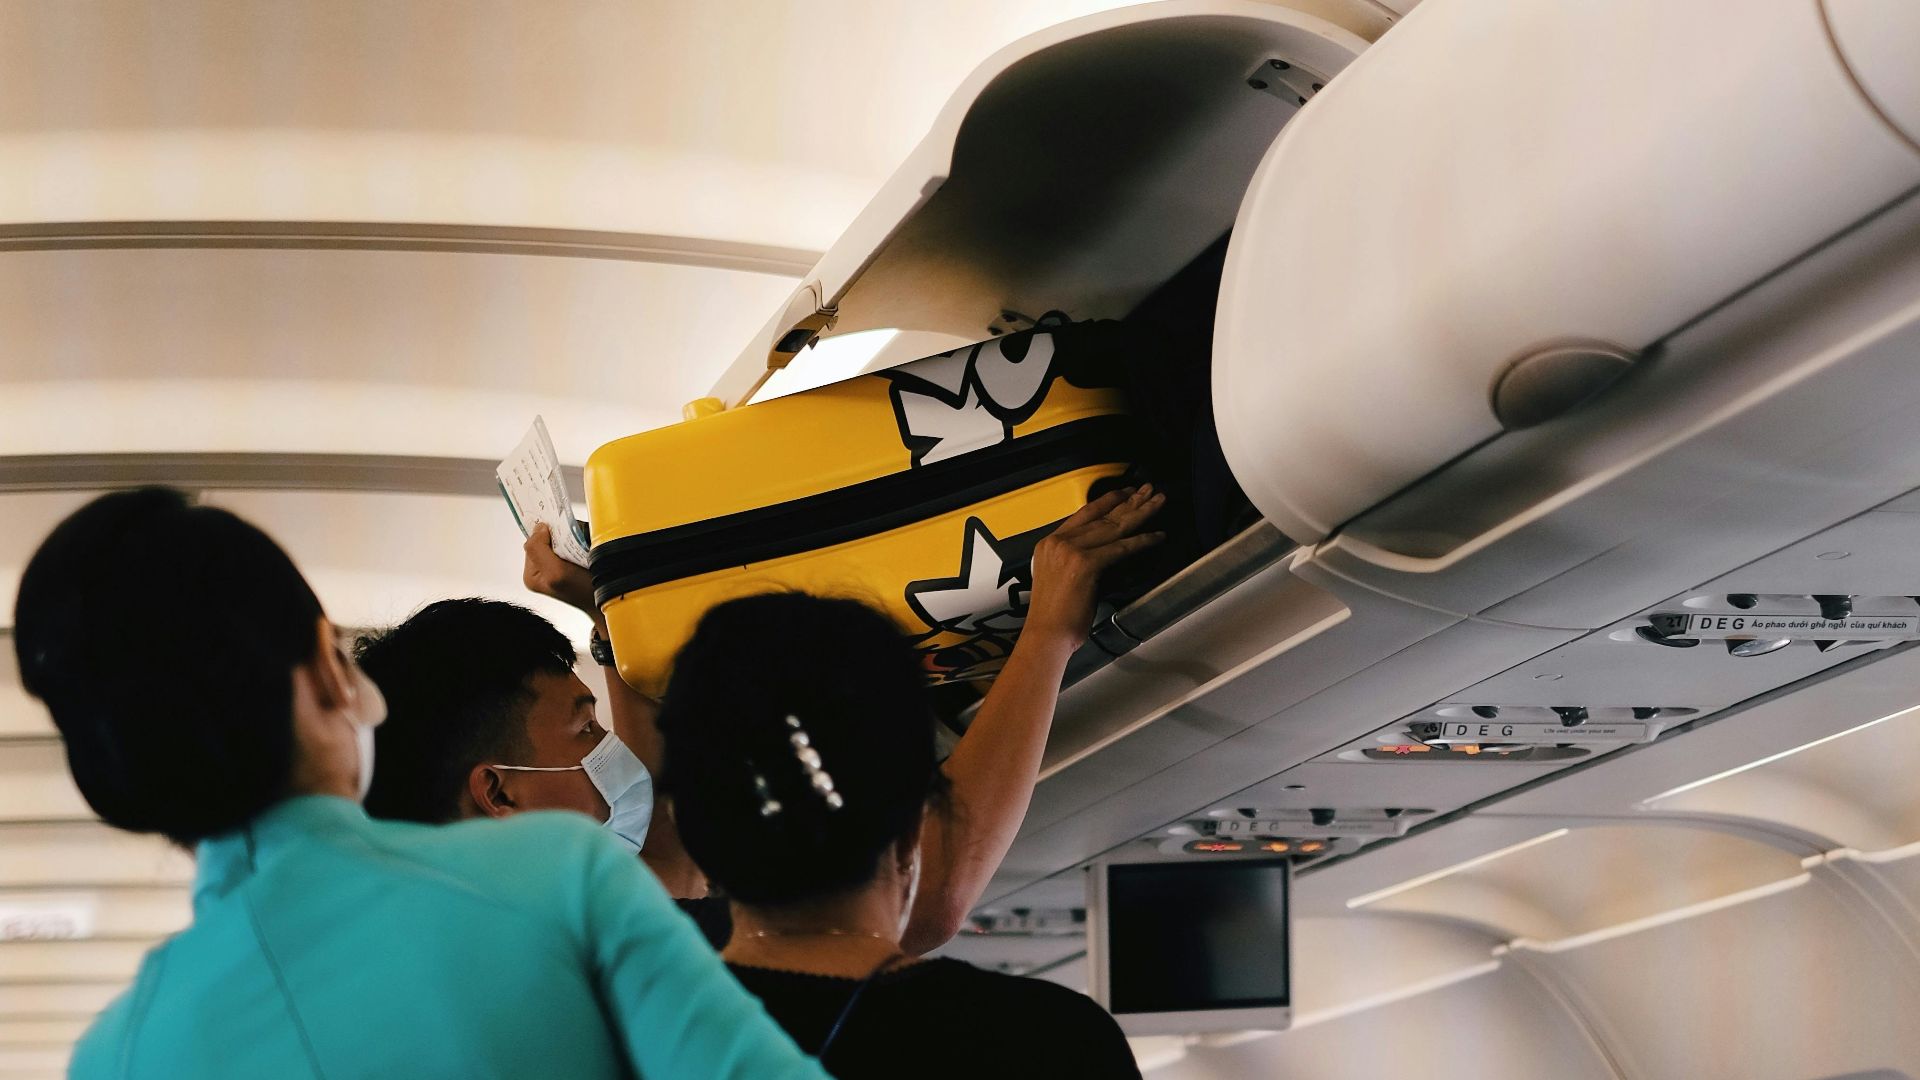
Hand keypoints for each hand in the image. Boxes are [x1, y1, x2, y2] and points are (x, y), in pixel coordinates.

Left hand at [523, 523, 597, 616]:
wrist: (612, 598)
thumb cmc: (586, 592)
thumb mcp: (555, 572)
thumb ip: (538, 549)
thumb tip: (539, 528)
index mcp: (533, 574)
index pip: (533, 541)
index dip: (548, 536)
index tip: (564, 544)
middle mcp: (543, 567)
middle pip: (549, 536)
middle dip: (563, 537)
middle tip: (577, 550)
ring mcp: (559, 562)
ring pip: (563, 534)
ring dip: (576, 537)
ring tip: (585, 552)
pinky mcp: (574, 557)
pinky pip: (575, 537)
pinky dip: (583, 538)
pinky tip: (589, 550)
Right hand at [1022, 485, 1165, 651]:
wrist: (1046, 635)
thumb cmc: (1054, 617)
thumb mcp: (1060, 579)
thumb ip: (1080, 560)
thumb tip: (1109, 552)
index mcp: (1049, 544)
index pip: (1084, 514)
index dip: (1108, 501)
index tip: (1125, 493)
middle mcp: (1058, 542)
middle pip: (1102, 516)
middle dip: (1129, 501)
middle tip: (1149, 491)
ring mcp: (1069, 551)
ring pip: (1114, 527)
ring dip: (1140, 513)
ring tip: (1158, 502)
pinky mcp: (1085, 563)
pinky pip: (1121, 548)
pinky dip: (1142, 541)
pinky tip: (1156, 536)